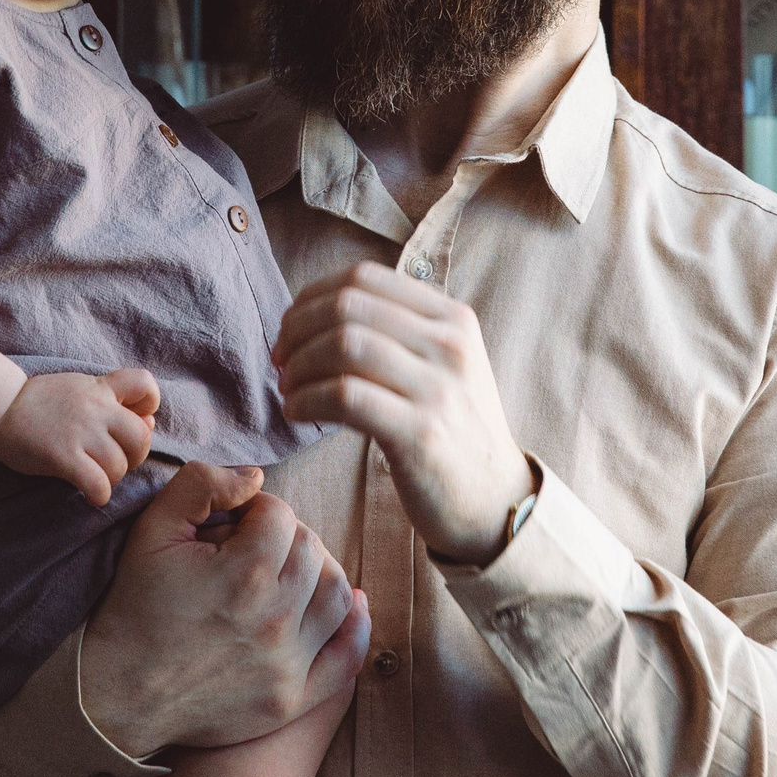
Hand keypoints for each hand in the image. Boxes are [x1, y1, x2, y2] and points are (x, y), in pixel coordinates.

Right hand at [0, 368, 157, 505]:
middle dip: (136, 455)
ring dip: (113, 478)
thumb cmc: (41, 402)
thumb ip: (114, 401)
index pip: (144, 383)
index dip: (150, 403)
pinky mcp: (63, 456)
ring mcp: (80, 432)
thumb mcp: (81, 388)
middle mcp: (96, 408)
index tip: (138, 417)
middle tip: (117, 460)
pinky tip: (91, 495)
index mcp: (100, 387)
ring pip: (120, 466)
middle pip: (141, 436)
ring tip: (96, 477)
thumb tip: (149, 422)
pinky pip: (98, 483)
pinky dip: (100, 495)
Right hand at [80, 463, 371, 754]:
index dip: (255, 511)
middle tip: (252, 549)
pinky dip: (355, 627)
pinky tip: (351, 605)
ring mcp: (287, 664)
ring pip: (336, 594)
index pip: (280, 515)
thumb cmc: (132, 610)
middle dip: (285, 538)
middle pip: (312, 550)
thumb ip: (202, 486)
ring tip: (286, 573)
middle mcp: (275, 618)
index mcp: (244, 573)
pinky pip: (346, 657)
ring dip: (318, 573)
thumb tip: (256, 478)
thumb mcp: (151, 532)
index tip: (232, 526)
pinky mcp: (291, 699)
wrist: (114, 697)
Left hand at [275, 261, 534, 564]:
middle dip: (297, 330)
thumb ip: (397, 332)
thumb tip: (314, 312)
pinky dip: (306, 400)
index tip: (292, 329)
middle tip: (281, 360)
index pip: (364, 277)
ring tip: (289, 389)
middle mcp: (450, 345)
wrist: (494, 499)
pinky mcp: (420, 433)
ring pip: (344, 345)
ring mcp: (439, 388)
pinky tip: (298, 413)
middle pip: (348, 306)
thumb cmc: (453, 430)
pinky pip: (344, 396)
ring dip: (299, 366)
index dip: (312, 297)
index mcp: (453, 318)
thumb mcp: (444, 365)